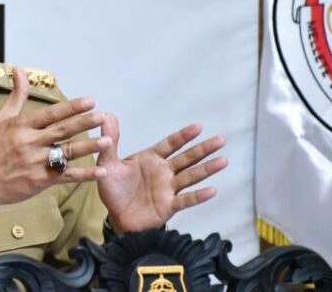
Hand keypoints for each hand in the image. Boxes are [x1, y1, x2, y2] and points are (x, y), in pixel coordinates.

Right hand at [0, 68, 109, 227]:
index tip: (90, 101)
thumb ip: (16, 95)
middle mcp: (29, 143)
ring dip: (89, 147)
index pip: (50, 114)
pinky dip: (84, 174)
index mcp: (21, 126)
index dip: (71, 107)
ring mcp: (34, 163)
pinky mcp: (39, 181)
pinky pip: (65, 176)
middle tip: (103, 116)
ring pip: (66, 153)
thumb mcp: (1, 119)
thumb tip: (19, 70)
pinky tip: (100, 171)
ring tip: (108, 141)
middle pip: (61, 131)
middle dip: (84, 123)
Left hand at [95, 114, 227, 232]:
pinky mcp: (168, 206)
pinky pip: (186, 200)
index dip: (183, 136)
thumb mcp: (108, 163)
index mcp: (151, 159)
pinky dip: (198, 196)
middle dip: (203, 149)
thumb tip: (108, 115)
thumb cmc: (114, 189)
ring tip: (223, 160)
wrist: (115, 216)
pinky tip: (212, 190)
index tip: (198, 127)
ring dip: (207, 169)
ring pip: (191, 176)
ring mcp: (168, 189)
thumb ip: (110, 141)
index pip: (170, 144)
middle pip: (186, 158)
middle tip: (220, 140)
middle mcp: (163, 172)